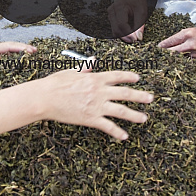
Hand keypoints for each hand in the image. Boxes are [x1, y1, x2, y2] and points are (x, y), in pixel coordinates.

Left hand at [0, 42, 36, 66]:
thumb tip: (0, 57)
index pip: (10, 47)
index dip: (22, 49)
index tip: (34, 51)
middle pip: (11, 48)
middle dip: (24, 50)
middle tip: (36, 54)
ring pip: (6, 53)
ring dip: (17, 55)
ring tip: (28, 60)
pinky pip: (1, 58)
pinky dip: (9, 60)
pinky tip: (11, 67)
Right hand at [38, 67, 153, 140]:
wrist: (45, 98)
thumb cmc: (55, 84)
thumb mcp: (71, 71)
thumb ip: (85, 67)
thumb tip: (93, 60)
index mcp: (95, 78)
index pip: (117, 76)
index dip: (129, 77)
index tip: (137, 79)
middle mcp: (99, 91)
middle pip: (125, 93)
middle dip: (140, 96)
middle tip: (150, 98)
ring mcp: (96, 105)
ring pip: (121, 110)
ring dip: (135, 115)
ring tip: (144, 118)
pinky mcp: (90, 118)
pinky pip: (108, 126)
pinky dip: (117, 132)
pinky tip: (124, 136)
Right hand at [108, 0, 147, 42]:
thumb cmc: (138, 1)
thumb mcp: (142, 13)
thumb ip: (140, 26)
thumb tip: (138, 38)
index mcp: (119, 7)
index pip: (122, 24)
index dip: (128, 34)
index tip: (136, 39)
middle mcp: (112, 11)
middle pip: (116, 29)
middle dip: (126, 37)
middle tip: (134, 40)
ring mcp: (110, 14)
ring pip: (114, 31)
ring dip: (123, 36)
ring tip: (132, 37)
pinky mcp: (111, 18)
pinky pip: (114, 29)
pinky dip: (122, 33)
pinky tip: (129, 33)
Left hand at [158, 26, 195, 60]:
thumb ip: (186, 35)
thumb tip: (176, 40)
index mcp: (189, 34)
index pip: (172, 40)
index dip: (164, 44)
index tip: (158, 46)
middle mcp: (190, 44)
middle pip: (172, 51)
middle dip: (165, 53)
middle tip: (160, 54)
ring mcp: (194, 53)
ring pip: (179, 58)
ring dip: (174, 58)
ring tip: (169, 59)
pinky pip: (188, 61)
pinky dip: (185, 60)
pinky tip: (182, 61)